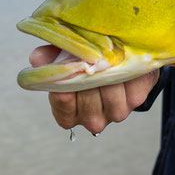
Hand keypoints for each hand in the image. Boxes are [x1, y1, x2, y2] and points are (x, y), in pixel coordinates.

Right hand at [29, 45, 158, 134]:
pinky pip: (132, 90)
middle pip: (88, 101)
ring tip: (107, 59)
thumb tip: (37, 58)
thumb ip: (50, 56)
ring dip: (109, 77)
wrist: (122, 58)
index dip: (65, 89)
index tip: (68, 70)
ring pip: (111, 98)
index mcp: (70, 113)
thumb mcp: (64, 55)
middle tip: (89, 58)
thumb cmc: (88, 60)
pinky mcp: (137, 99)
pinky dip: (128, 75)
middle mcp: (93, 119)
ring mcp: (116, 112)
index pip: (63, 109)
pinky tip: (124, 63)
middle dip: (88, 78)